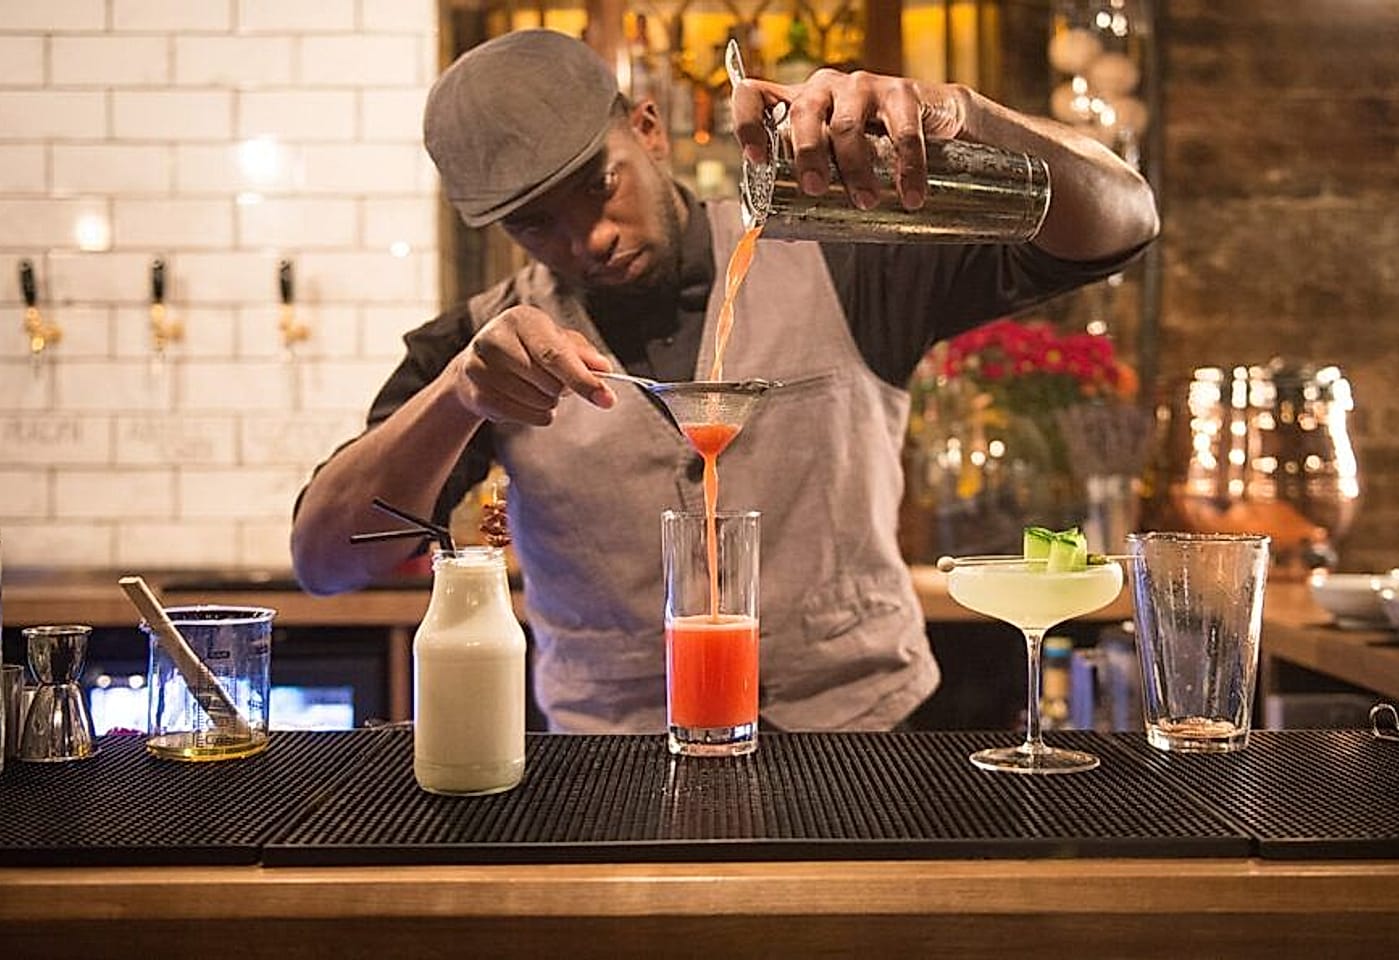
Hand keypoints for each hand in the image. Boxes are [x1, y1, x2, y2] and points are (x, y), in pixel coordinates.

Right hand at [453, 305, 614, 425]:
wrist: (477, 368)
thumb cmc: (527, 351)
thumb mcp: (557, 343)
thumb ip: (582, 354)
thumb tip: (603, 368)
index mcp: (523, 319)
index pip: (556, 355)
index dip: (583, 379)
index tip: (607, 400)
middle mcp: (497, 337)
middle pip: (548, 382)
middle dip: (561, 390)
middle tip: (554, 383)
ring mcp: (481, 366)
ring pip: (536, 401)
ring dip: (546, 404)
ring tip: (536, 390)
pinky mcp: (475, 392)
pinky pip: (520, 415)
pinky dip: (533, 416)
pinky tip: (525, 402)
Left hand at [732, 69, 968, 210]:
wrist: (937, 128)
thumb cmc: (872, 151)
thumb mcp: (836, 167)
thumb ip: (816, 194)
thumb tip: (790, 237)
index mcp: (797, 106)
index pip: (755, 96)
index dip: (747, 123)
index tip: (757, 158)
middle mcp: (824, 88)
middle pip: (802, 112)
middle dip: (806, 153)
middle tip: (815, 188)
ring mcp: (863, 86)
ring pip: (846, 123)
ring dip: (854, 166)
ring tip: (865, 201)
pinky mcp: (902, 92)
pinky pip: (901, 132)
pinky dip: (907, 167)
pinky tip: (909, 195)